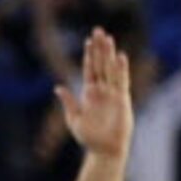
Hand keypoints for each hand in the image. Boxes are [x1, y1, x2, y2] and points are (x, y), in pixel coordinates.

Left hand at [56, 26, 133, 159]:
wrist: (104, 150)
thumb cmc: (89, 137)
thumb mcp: (74, 119)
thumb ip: (69, 102)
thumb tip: (58, 87)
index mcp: (90, 93)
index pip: (90, 69)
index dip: (89, 55)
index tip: (88, 40)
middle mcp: (102, 90)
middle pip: (101, 64)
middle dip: (100, 48)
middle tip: (99, 30)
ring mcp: (113, 93)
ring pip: (111, 69)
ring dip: (109, 54)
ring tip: (109, 38)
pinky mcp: (121, 100)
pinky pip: (121, 82)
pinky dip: (121, 70)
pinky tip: (120, 57)